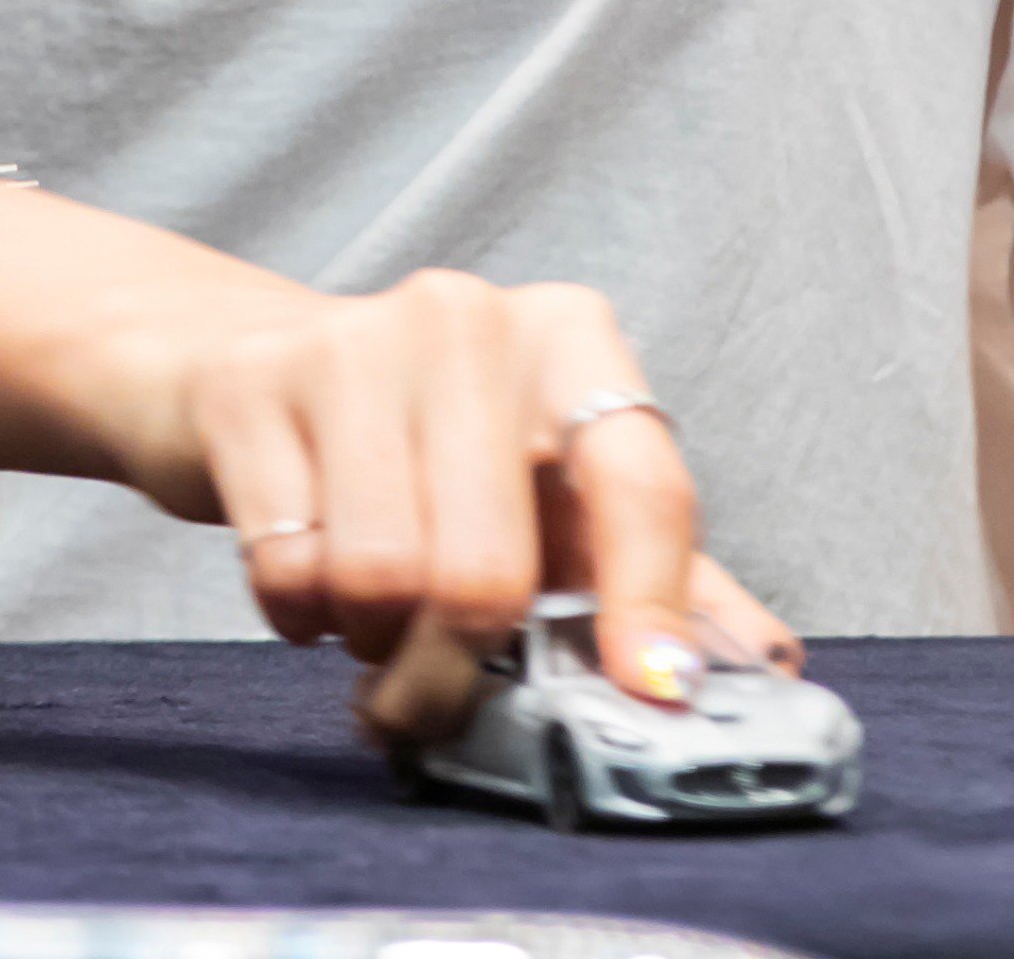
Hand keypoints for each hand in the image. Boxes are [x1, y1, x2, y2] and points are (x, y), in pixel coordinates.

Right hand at [69, 265, 798, 742]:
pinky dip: (298, 614)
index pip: (639, 477)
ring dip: (373, 645)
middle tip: (434, 699)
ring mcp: (351, 337)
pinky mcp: (253, 382)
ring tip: (370, 618)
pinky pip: (289, 566)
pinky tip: (307, 580)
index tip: (652, 696)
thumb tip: (764, 665)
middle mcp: (467, 314)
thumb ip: (661, 574)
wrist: (249, 371)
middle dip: (456, 671)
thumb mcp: (552, 496)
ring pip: (383, 578)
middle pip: (488, 569)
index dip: (652, 602)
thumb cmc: (429, 450)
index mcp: (567, 335)